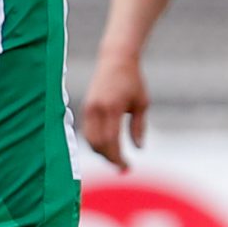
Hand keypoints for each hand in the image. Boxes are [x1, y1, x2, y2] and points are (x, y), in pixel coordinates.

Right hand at [79, 53, 149, 170]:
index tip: (127, 167)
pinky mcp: (85, 108)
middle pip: (98, 144)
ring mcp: (88, 109)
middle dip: (110, 159)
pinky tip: (109, 147)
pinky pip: (88, 132)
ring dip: (102, 152)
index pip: (111, 141)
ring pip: (90, 140)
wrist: (115, 59)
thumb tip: (138, 149)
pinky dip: (96, 143)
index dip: (118, 158)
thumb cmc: (133, 80)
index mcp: (112, 108)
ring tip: (117, 158)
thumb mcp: (142, 103)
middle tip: (123, 167)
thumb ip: (138, 127)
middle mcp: (96, 109)